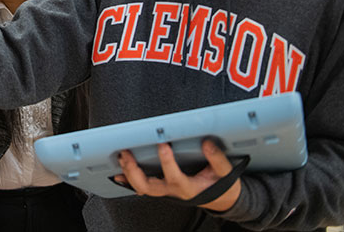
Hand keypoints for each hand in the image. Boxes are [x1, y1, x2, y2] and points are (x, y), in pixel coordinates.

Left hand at [115, 139, 240, 211]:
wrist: (221, 199)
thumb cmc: (221, 186)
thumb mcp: (225, 174)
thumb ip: (216, 159)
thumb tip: (207, 143)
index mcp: (189, 188)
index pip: (175, 177)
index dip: (167, 162)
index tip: (163, 144)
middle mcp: (174, 191)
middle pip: (148, 187)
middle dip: (134, 171)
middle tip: (127, 153)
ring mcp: (166, 191)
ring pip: (142, 187)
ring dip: (129, 173)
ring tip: (122, 157)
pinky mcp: (162, 187)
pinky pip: (142, 187)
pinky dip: (129, 180)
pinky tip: (119, 173)